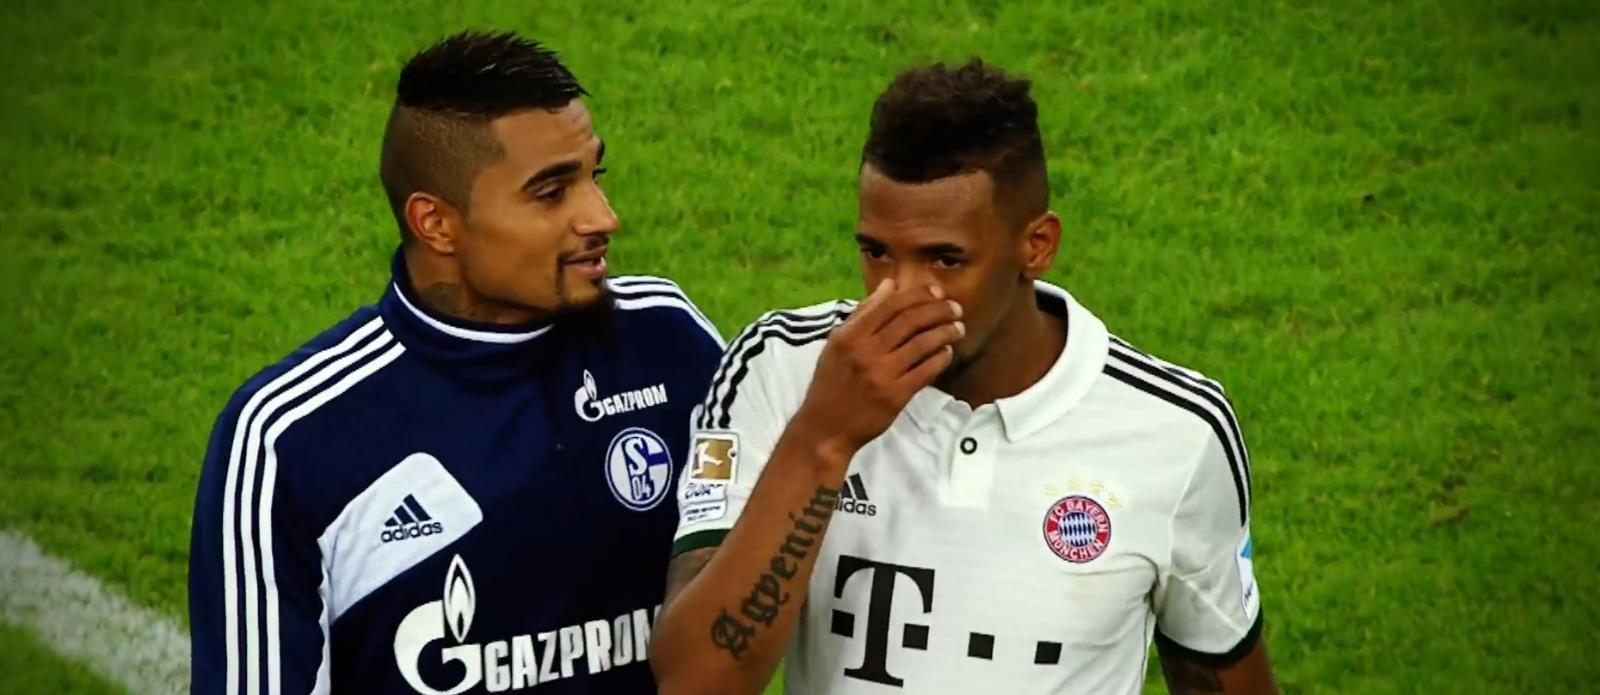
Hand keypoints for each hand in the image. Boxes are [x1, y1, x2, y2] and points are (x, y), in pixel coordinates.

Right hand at [793, 279, 963, 452]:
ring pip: (922, 344)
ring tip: (958, 328)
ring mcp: (881, 374)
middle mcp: (865, 351)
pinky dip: (941, 358)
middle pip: (911, 321)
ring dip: (946, 332)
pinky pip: (926, 371)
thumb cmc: (831, 382)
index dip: (919, 295)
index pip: (891, 305)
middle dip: (939, 310)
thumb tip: (890, 284)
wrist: (825, 427)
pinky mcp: (895, 396)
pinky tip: (947, 352)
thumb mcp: (839, 343)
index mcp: (850, 335)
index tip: (938, 292)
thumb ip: (864, 312)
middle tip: (956, 308)